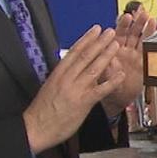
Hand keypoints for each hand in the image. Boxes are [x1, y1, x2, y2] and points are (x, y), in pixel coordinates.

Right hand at [22, 25, 119, 153]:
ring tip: (116, 45)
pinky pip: (100, 90)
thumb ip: (64, 77)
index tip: (95, 29)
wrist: (35, 128)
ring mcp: (76, 90)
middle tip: (110, 32)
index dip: (86, 39)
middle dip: (99, 42)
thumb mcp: (50, 87)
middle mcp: (67, 78)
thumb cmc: (42, 111)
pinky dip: (112, 82)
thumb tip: (75, 70)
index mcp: (58, 73)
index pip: (74, 52)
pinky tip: (121, 75)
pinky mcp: (83, 102)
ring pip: (94, 68)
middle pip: (86, 56)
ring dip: (106, 55)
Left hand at [99, 8, 156, 114]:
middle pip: (130, 33)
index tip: (126, 17)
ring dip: (144, 27)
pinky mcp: (143, 61)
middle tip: (140, 13)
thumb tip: (109, 59)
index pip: (117, 34)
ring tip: (149, 17)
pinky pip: (148, 48)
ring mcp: (133, 55)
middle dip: (135, 22)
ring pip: (140, 37)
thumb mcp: (106, 80)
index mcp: (112, 52)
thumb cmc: (108, 89)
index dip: (122, 25)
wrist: (118, 100)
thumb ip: (108, 69)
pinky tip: (155, 27)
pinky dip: (152, 38)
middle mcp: (123, 50)